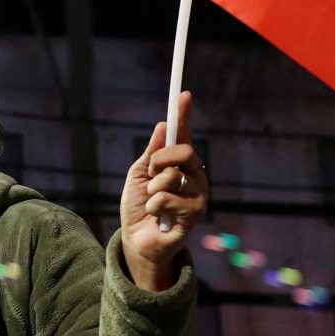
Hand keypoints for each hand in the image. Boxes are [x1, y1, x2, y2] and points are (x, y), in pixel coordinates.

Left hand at [120, 91, 207, 290]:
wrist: (137, 240)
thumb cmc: (138, 207)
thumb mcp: (140, 174)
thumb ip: (152, 152)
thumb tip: (164, 125)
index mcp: (181, 165)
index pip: (185, 135)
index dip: (184, 115)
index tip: (183, 95)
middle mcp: (195, 177)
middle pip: (185, 151)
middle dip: (159, 161)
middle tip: (150, 175)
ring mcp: (197, 195)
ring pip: (171, 176)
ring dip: (151, 189)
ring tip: (152, 204)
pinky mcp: (194, 215)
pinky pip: (165, 198)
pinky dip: (152, 206)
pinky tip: (157, 216)